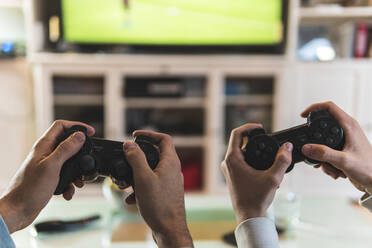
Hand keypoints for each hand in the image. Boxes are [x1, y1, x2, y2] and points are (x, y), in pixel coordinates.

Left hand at [0, 120, 94, 232]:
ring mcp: (47, 166)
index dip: (77, 126)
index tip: (90, 132)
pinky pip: (65, 176)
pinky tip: (67, 192)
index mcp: (44, 146)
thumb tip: (79, 136)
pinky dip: (70, 184)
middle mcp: (45, 153)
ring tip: (78, 182)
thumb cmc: (29, 189)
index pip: (61, 126)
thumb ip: (66, 149)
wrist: (17, 211)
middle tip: (88, 160)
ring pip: (69, 162)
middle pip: (68, 144)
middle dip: (80, 153)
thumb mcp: (52, 166)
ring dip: (76, 172)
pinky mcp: (49, 178)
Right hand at [122, 131, 192, 247]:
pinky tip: (131, 198)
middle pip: (155, 154)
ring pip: (151, 170)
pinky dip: (140, 187)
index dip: (149, 134)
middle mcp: (173, 170)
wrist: (169, 230)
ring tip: (125, 182)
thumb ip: (136, 159)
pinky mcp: (166, 193)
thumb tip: (129, 144)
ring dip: (137, 174)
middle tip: (126, 158)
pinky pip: (151, 184)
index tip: (135, 136)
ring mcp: (170, 182)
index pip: (163, 139)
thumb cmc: (159, 205)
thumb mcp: (143, 178)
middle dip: (138, 156)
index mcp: (171, 162)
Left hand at [221, 123, 292, 223]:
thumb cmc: (256, 199)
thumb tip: (288, 147)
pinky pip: (243, 162)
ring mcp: (229, 169)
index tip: (261, 128)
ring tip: (270, 161)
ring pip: (243, 153)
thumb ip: (282, 160)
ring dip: (257, 154)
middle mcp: (227, 162)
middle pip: (241, 143)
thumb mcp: (273, 178)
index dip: (249, 127)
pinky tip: (266, 171)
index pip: (237, 133)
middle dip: (257, 143)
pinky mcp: (233, 175)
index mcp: (232, 159)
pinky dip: (254, 161)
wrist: (249, 216)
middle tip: (270, 144)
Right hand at [301, 101, 371, 192]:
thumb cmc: (369, 168)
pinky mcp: (343, 149)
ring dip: (322, 156)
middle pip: (323, 125)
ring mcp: (345, 139)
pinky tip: (334, 170)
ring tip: (330, 166)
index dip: (314, 108)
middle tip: (313, 151)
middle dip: (316, 141)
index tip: (303, 116)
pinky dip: (326, 162)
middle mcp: (347, 129)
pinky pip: (327, 151)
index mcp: (349, 125)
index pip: (329, 107)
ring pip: (323, 142)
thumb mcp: (344, 161)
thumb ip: (323, 154)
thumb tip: (306, 147)